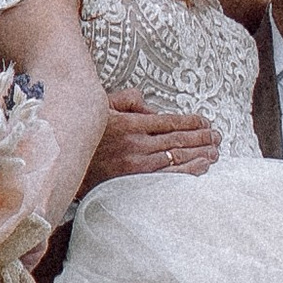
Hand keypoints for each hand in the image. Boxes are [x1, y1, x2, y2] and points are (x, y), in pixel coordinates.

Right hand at [86, 89, 220, 182]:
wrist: (65, 165)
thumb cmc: (86, 136)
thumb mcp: (102, 108)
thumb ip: (127, 100)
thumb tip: (150, 105)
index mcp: (131, 123)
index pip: (170, 121)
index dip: (192, 122)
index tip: (206, 122)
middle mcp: (137, 144)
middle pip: (178, 139)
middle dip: (202, 137)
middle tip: (217, 137)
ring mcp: (137, 164)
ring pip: (177, 157)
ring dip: (200, 153)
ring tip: (215, 151)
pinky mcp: (135, 182)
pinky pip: (168, 177)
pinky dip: (188, 171)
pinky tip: (201, 167)